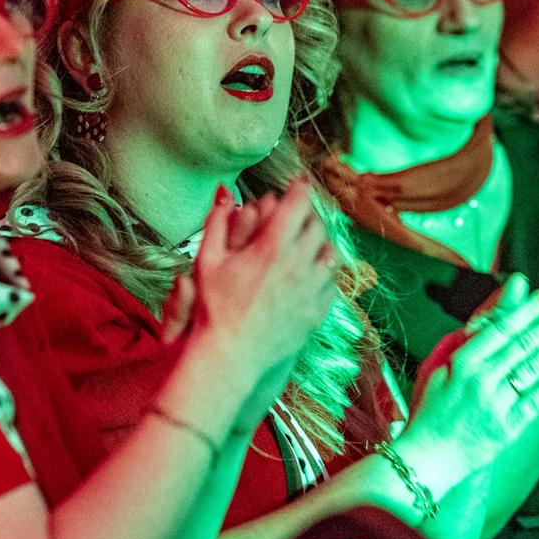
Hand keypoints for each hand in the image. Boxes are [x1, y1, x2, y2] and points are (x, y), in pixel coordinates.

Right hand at [186, 178, 338, 385]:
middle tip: (299, 213)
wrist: (230, 355)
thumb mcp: (207, 261)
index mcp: (272, 249)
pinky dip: (322, 274)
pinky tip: (308, 274)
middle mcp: (297, 266)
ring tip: (305, 242)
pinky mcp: (317, 312)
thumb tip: (225, 191)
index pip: (298, 204)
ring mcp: (310, 291)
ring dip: (318, 244)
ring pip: (329, 254)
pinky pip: (331, 284)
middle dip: (309, 215)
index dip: (300, 188)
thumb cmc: (214, 307)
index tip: (298, 183)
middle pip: (318, 226)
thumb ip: (217, 221)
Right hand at [403, 269, 538, 471]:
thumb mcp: (438, 370)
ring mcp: (495, 405)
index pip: (501, 330)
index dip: (527, 311)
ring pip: (533, 369)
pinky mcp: (507, 429)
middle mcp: (480, 381)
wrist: (427, 459)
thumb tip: (487, 319)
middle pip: (523, 345)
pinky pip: (537, 401)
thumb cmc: (430, 412)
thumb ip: (465, 345)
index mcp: (462, 363)